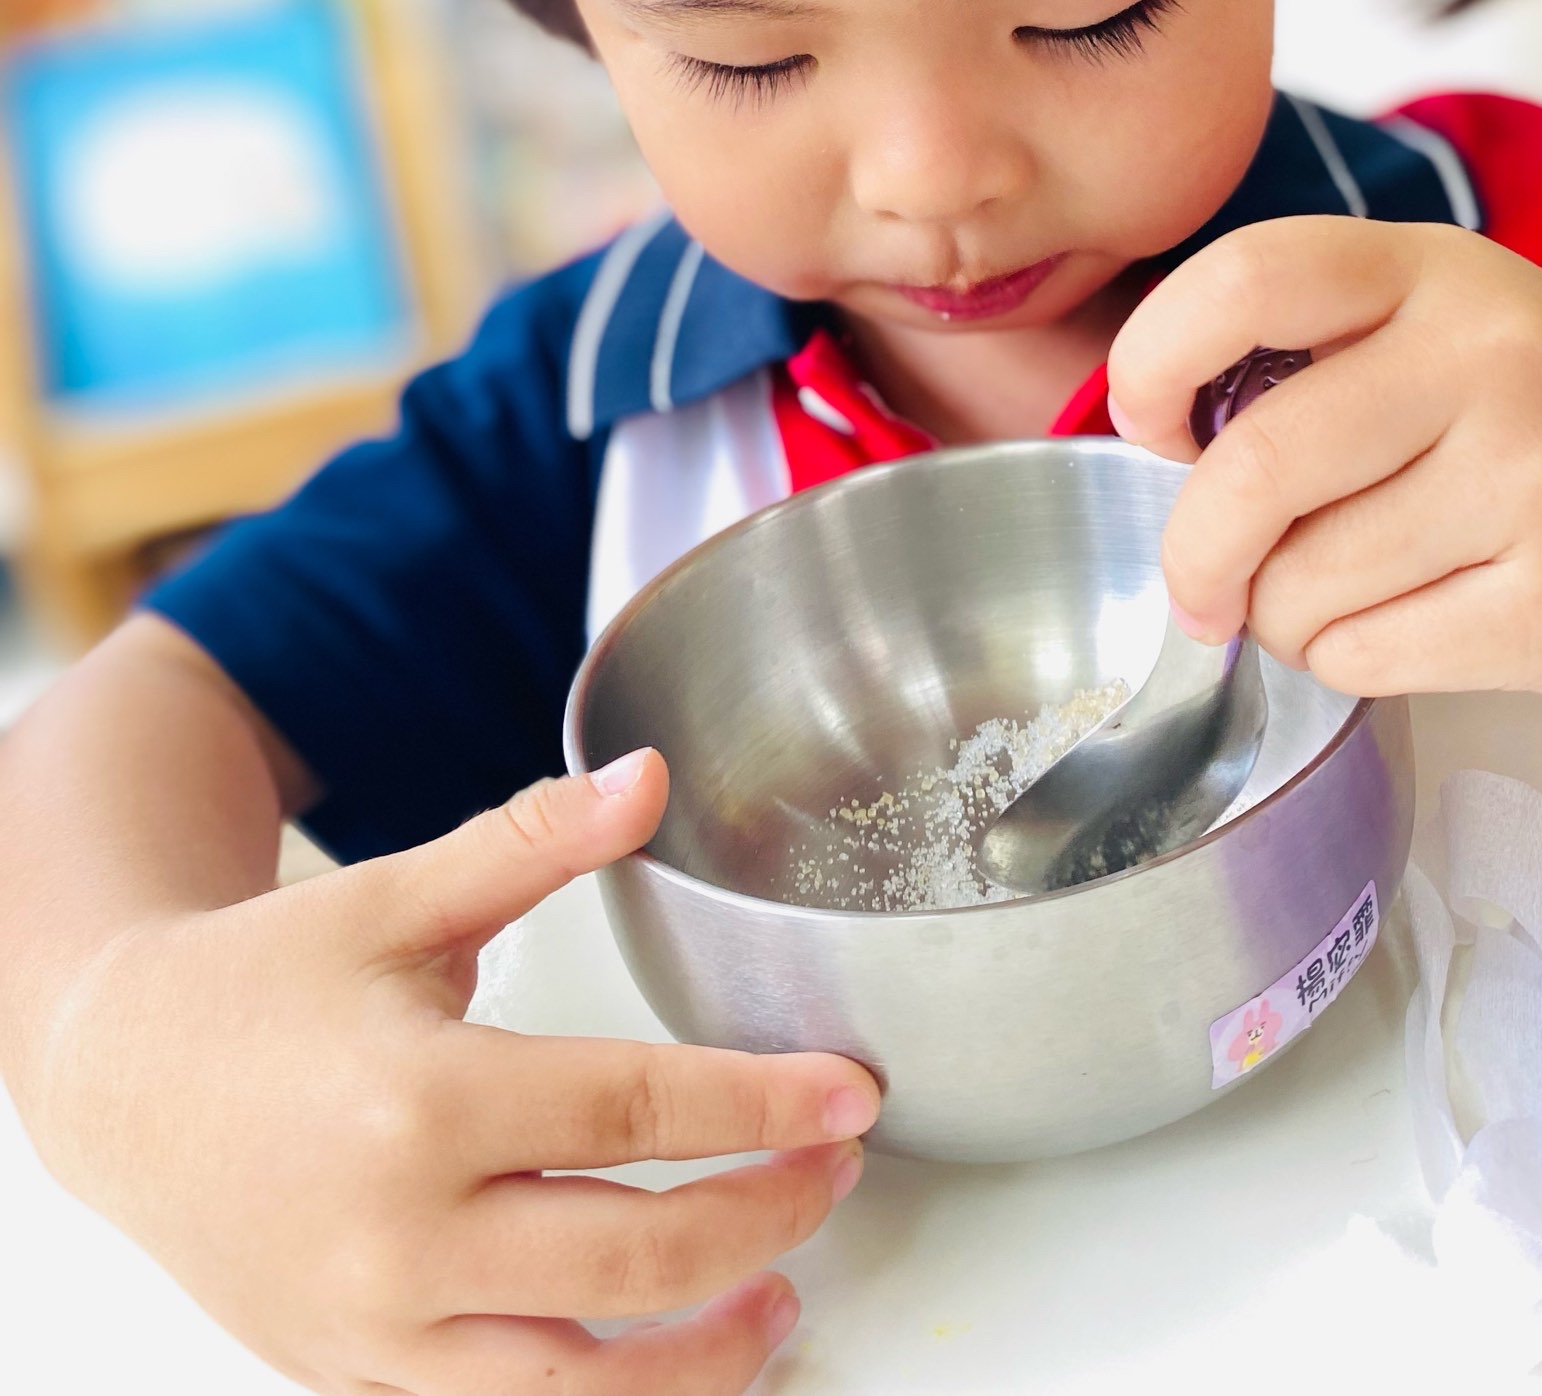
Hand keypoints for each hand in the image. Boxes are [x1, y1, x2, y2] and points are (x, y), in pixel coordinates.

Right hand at [27, 750, 876, 1394]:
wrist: (121, 1082)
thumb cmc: (264, 982)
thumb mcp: (398, 896)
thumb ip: (533, 840)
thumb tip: (649, 776)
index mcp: (423, 1101)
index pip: (636, 1114)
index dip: (762, 1106)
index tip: (850, 1097)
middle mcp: (402, 1234)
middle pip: (635, 1258)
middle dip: (764, 1217)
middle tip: (837, 1173)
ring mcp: (378, 1328)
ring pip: (580, 1385)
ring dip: (706, 1352)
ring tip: (786, 1295)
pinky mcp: (360, 1379)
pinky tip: (671, 1357)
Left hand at [1108, 217, 1541, 696]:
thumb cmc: (1528, 403)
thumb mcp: (1429, 315)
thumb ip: (1299, 344)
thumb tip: (1154, 438)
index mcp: (1435, 271)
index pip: (1248, 279)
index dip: (1155, 355)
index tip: (1147, 420)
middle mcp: (1495, 361)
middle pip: (1259, 464)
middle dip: (1196, 547)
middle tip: (1198, 583)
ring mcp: (1540, 485)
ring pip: (1305, 583)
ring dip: (1278, 612)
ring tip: (1336, 590)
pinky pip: (1366, 657)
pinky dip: (1342, 657)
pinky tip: (1398, 619)